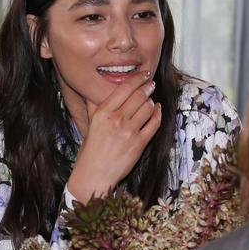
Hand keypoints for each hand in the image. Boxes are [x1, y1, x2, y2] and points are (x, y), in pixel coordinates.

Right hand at [67, 71, 161, 202]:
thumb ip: (94, 107)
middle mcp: (116, 120)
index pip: (124, 88)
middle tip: (151, 83)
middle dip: (147, 86)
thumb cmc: (90, 151)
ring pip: (149, 107)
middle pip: (139, 95)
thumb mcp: (90, 125)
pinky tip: (157, 110)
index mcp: (102, 113)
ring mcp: (129, 132)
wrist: (95, 175)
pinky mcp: (139, 144)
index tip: (143, 74)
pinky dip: (158, 114)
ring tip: (151, 99)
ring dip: (152, 101)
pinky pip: (154, 123)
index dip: (137, 78)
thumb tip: (93, 93)